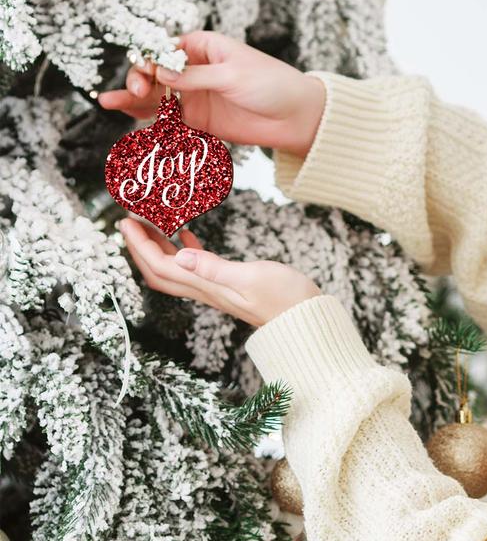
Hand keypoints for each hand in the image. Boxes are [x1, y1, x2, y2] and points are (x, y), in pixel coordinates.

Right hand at [97, 30, 327, 157]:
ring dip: (134, 101)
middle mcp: (195, 69)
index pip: (166, 48)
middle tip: (138, 93)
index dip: (150, 58)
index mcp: (204, 47)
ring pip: (157, 98)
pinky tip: (133, 126)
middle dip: (140, 80)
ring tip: (108, 103)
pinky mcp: (200, 121)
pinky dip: (152, 124)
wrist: (298, 118)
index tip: (146, 73)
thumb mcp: (234, 76)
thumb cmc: (273, 85)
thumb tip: (161, 75)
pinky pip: (169, 122)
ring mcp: (196, 95)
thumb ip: (196, 77)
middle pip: (156, 73)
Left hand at [117, 217, 321, 327]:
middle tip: (129, 223)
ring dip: (156, 248)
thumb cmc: (286, 298)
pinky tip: (185, 235)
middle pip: (159, 271)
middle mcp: (206, 290)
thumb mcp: (252, 277)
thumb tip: (181, 256)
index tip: (126, 223)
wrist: (306, 317)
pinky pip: (194, 268)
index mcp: (207, 287)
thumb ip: (215, 267)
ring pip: (174, 269)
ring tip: (149, 224)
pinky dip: (182, 250)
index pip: (161, 266)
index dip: (140, 245)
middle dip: (139, 248)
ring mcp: (216, 288)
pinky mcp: (228, 285)